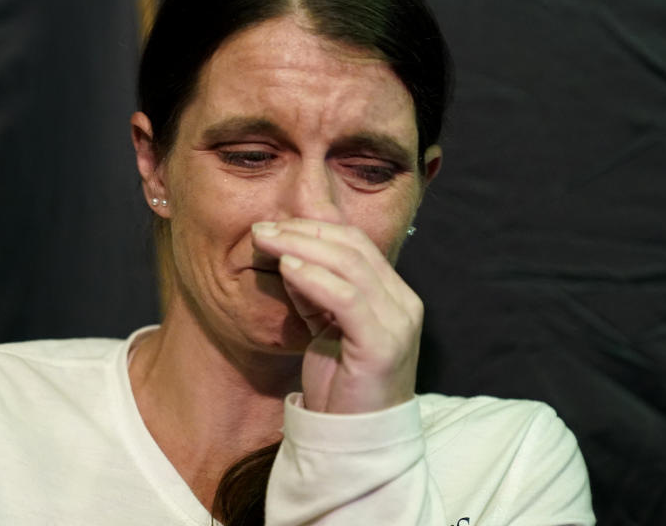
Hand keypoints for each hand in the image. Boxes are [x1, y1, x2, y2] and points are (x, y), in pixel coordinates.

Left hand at [251, 219, 422, 413]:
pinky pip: (347, 299)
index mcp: (394, 296)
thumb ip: (315, 293)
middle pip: (353, 247)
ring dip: (301, 247)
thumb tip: (290, 256)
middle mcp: (403, 303)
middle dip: (303, 231)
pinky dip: (315, 278)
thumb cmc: (339, 388)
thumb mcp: (324, 329)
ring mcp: (397, 323)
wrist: (354, 442)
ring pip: (350, 266)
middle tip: (262, 227)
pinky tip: (287, 268)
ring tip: (266, 240)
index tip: (274, 223)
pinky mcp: (382, 345)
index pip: (357, 244)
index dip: (314, 227)